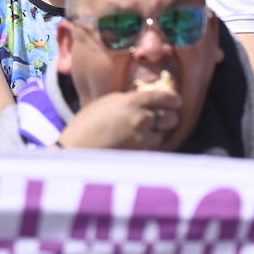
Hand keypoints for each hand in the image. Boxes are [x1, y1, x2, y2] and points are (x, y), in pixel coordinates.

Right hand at [57, 86, 180, 151]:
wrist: (77, 150)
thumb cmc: (86, 124)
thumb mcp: (107, 102)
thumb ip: (128, 100)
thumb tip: (143, 100)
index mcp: (131, 102)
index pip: (164, 97)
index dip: (173, 99)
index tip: (176, 101)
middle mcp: (141, 119)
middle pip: (171, 118)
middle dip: (170, 117)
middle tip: (165, 116)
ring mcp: (142, 140)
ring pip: (164, 136)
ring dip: (161, 133)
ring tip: (151, 131)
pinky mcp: (140, 156)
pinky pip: (154, 149)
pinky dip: (152, 145)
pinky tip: (142, 143)